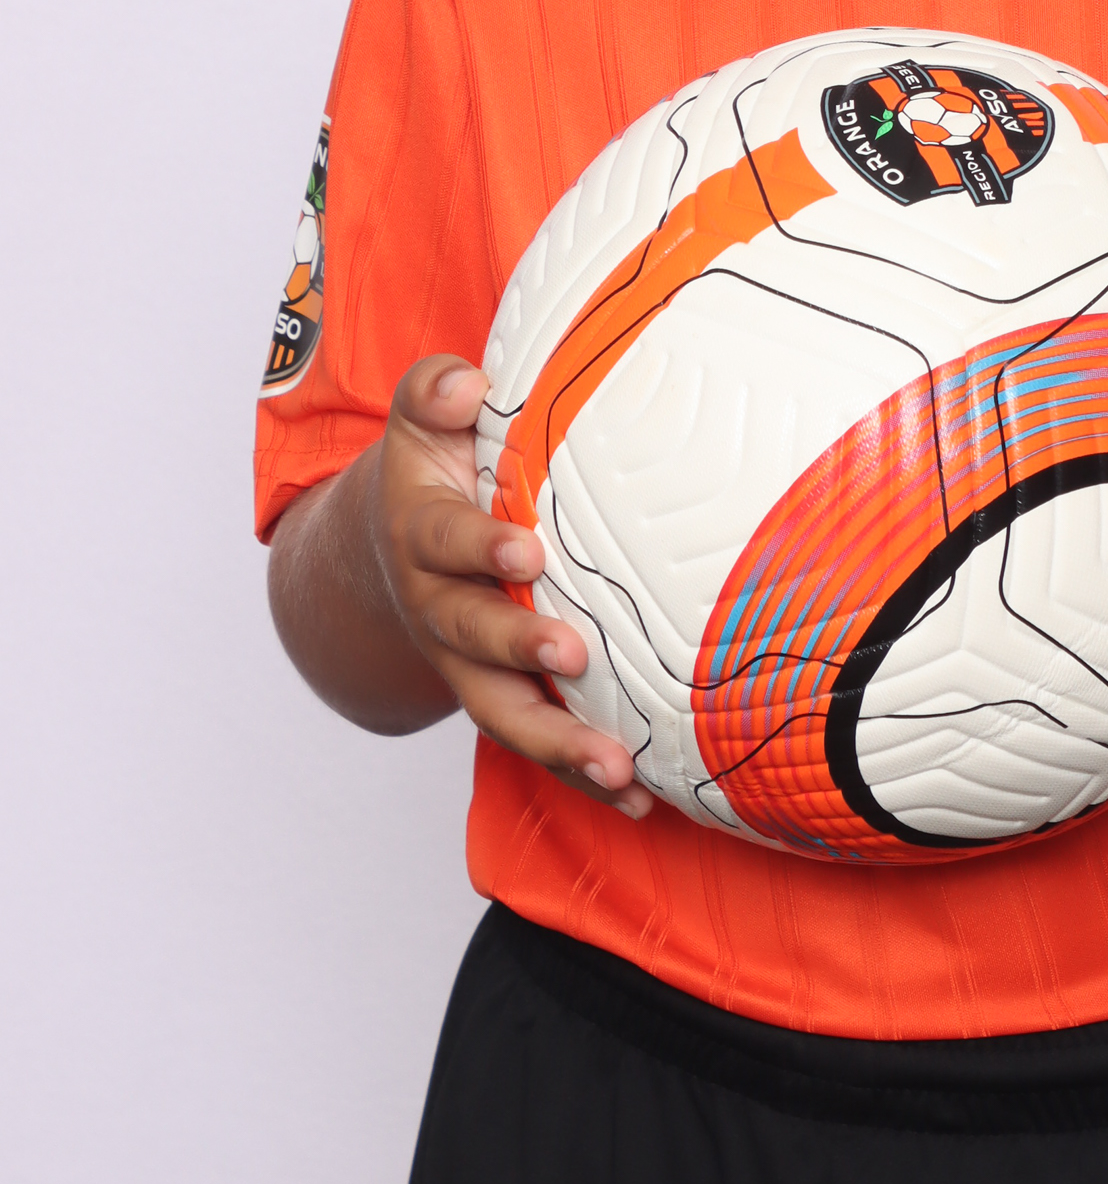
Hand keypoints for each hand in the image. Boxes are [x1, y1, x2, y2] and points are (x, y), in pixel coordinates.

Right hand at [362, 352, 653, 818]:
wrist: (393, 547)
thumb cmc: (434, 467)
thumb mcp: (422, 418)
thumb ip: (433, 392)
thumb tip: (464, 385)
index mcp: (423, 537)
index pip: (446, 543)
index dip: (482, 548)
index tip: (525, 553)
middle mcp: (441, 609)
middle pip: (473, 637)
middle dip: (519, 648)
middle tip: (571, 652)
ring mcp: (470, 664)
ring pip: (506, 711)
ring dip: (558, 741)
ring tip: (615, 764)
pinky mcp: (506, 696)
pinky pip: (540, 740)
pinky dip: (582, 774)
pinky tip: (637, 798)